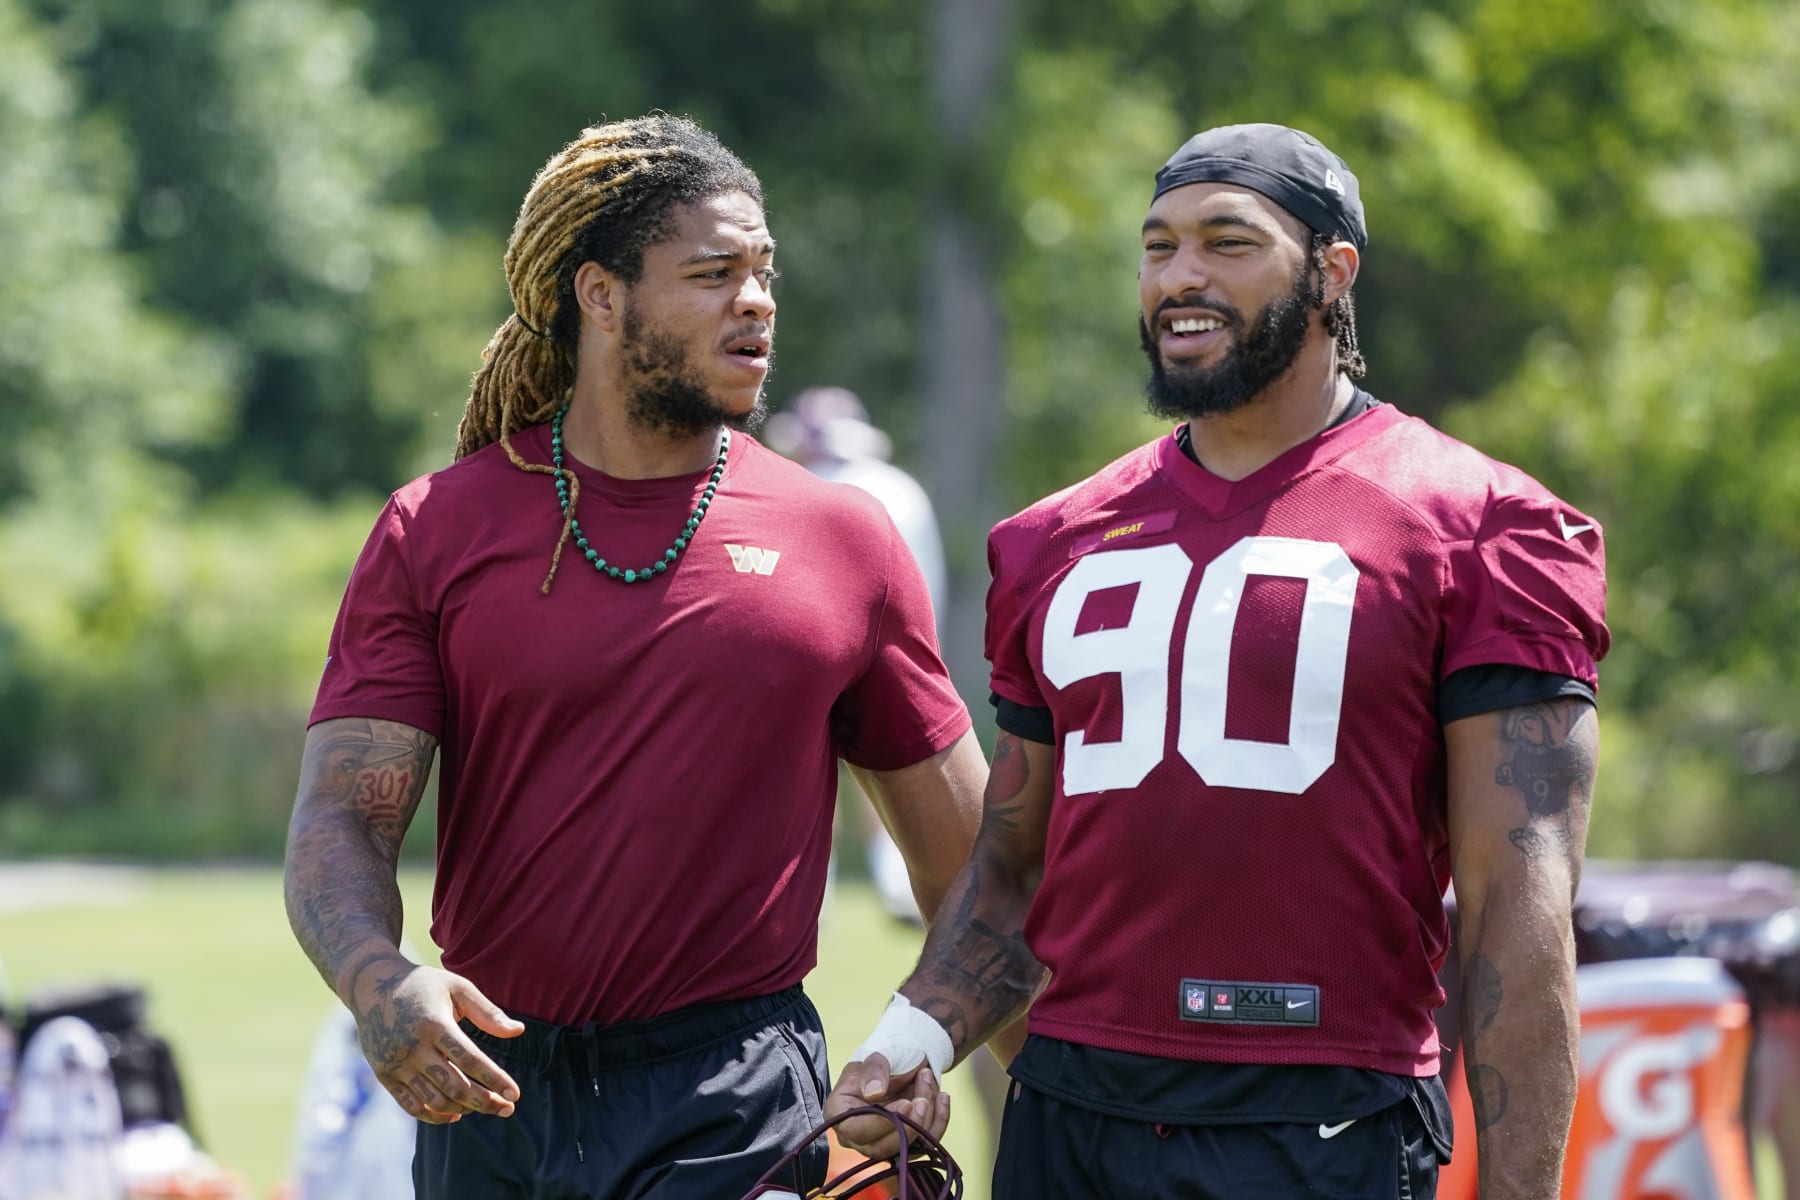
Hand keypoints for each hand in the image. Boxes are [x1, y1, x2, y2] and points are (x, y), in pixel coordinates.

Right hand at [349, 956, 524, 1123]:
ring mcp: (396, 1064)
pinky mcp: (384, 1075)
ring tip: (484, 1107)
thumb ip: (487, 1012)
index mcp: (434, 1024)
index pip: (470, 1059)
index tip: (515, 1094)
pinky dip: (433, 1115)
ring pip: (434, 1100)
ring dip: (463, 1109)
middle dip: (484, 1101)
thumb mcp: (458, 987)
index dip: (494, 1079)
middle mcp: (413, 1047)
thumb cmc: (424, 986)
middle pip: (454, 1085)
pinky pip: (410, 1105)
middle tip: (507, 1109)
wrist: (372, 987)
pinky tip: (454, 1114)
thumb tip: (518, 1031)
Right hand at [824, 1053, 950, 1159]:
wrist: (908, 1058)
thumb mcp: (878, 1054)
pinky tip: (942, 1097)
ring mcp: (882, 1141)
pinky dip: (939, 1121)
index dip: (881, 1123)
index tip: (905, 1104)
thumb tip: (873, 1093)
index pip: (856, 1130)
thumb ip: (874, 1070)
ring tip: (928, 1081)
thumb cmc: (887, 1054)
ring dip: (926, 1117)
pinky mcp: (906, 1143)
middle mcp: (857, 1134)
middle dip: (909, 1124)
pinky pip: (925, 1143)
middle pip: (882, 1147)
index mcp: (841, 1112)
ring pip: (906, 1147)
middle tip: (923, 1099)